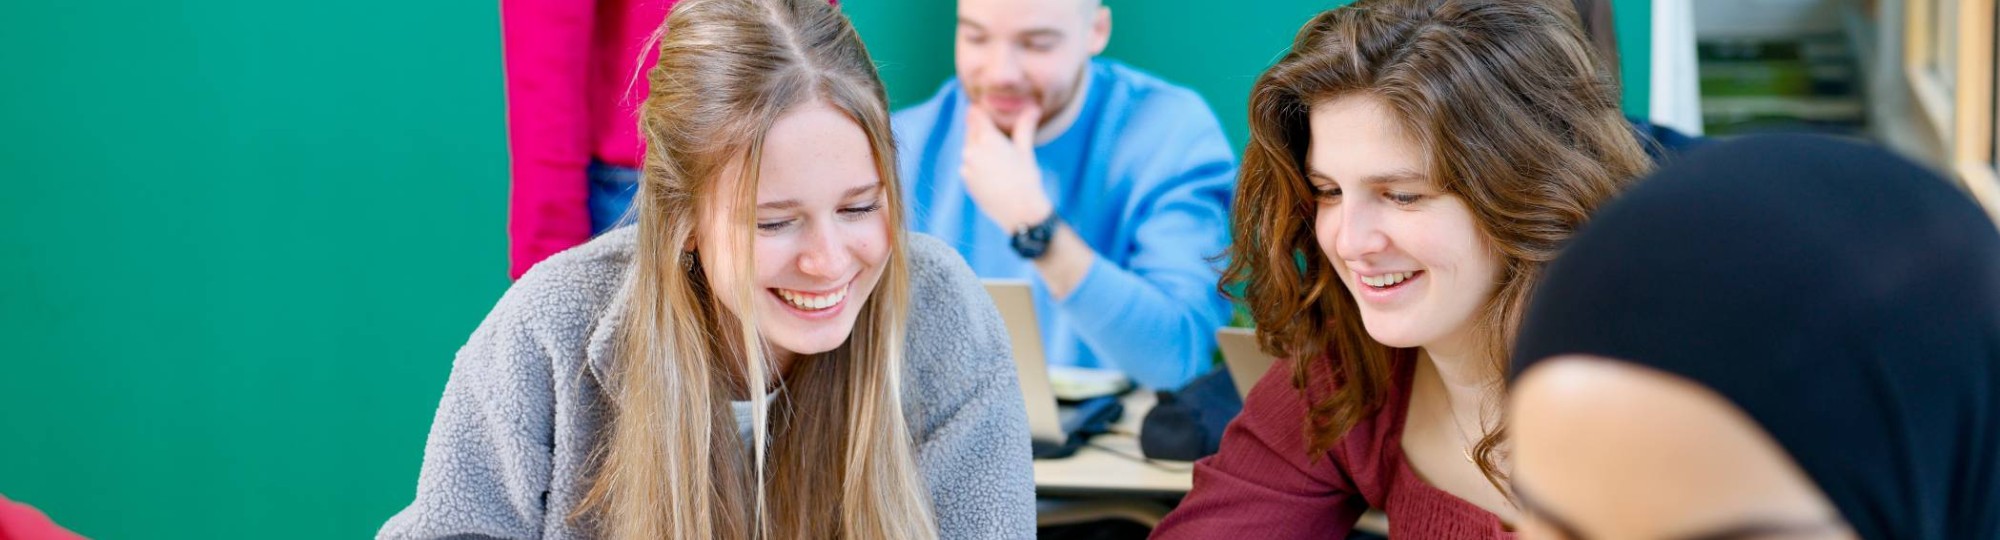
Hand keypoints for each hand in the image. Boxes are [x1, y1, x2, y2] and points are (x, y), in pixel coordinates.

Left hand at [960, 103, 1053, 230]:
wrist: (1019, 213)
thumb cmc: (1026, 179)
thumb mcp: (1025, 150)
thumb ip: (1024, 126)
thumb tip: (1033, 108)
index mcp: (986, 138)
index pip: (974, 114)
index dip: (981, 110)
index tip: (988, 111)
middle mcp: (971, 150)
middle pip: (971, 130)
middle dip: (981, 129)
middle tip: (998, 133)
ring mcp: (966, 166)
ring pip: (969, 147)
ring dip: (979, 147)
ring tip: (999, 157)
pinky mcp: (966, 180)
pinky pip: (969, 164)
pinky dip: (978, 163)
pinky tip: (994, 172)